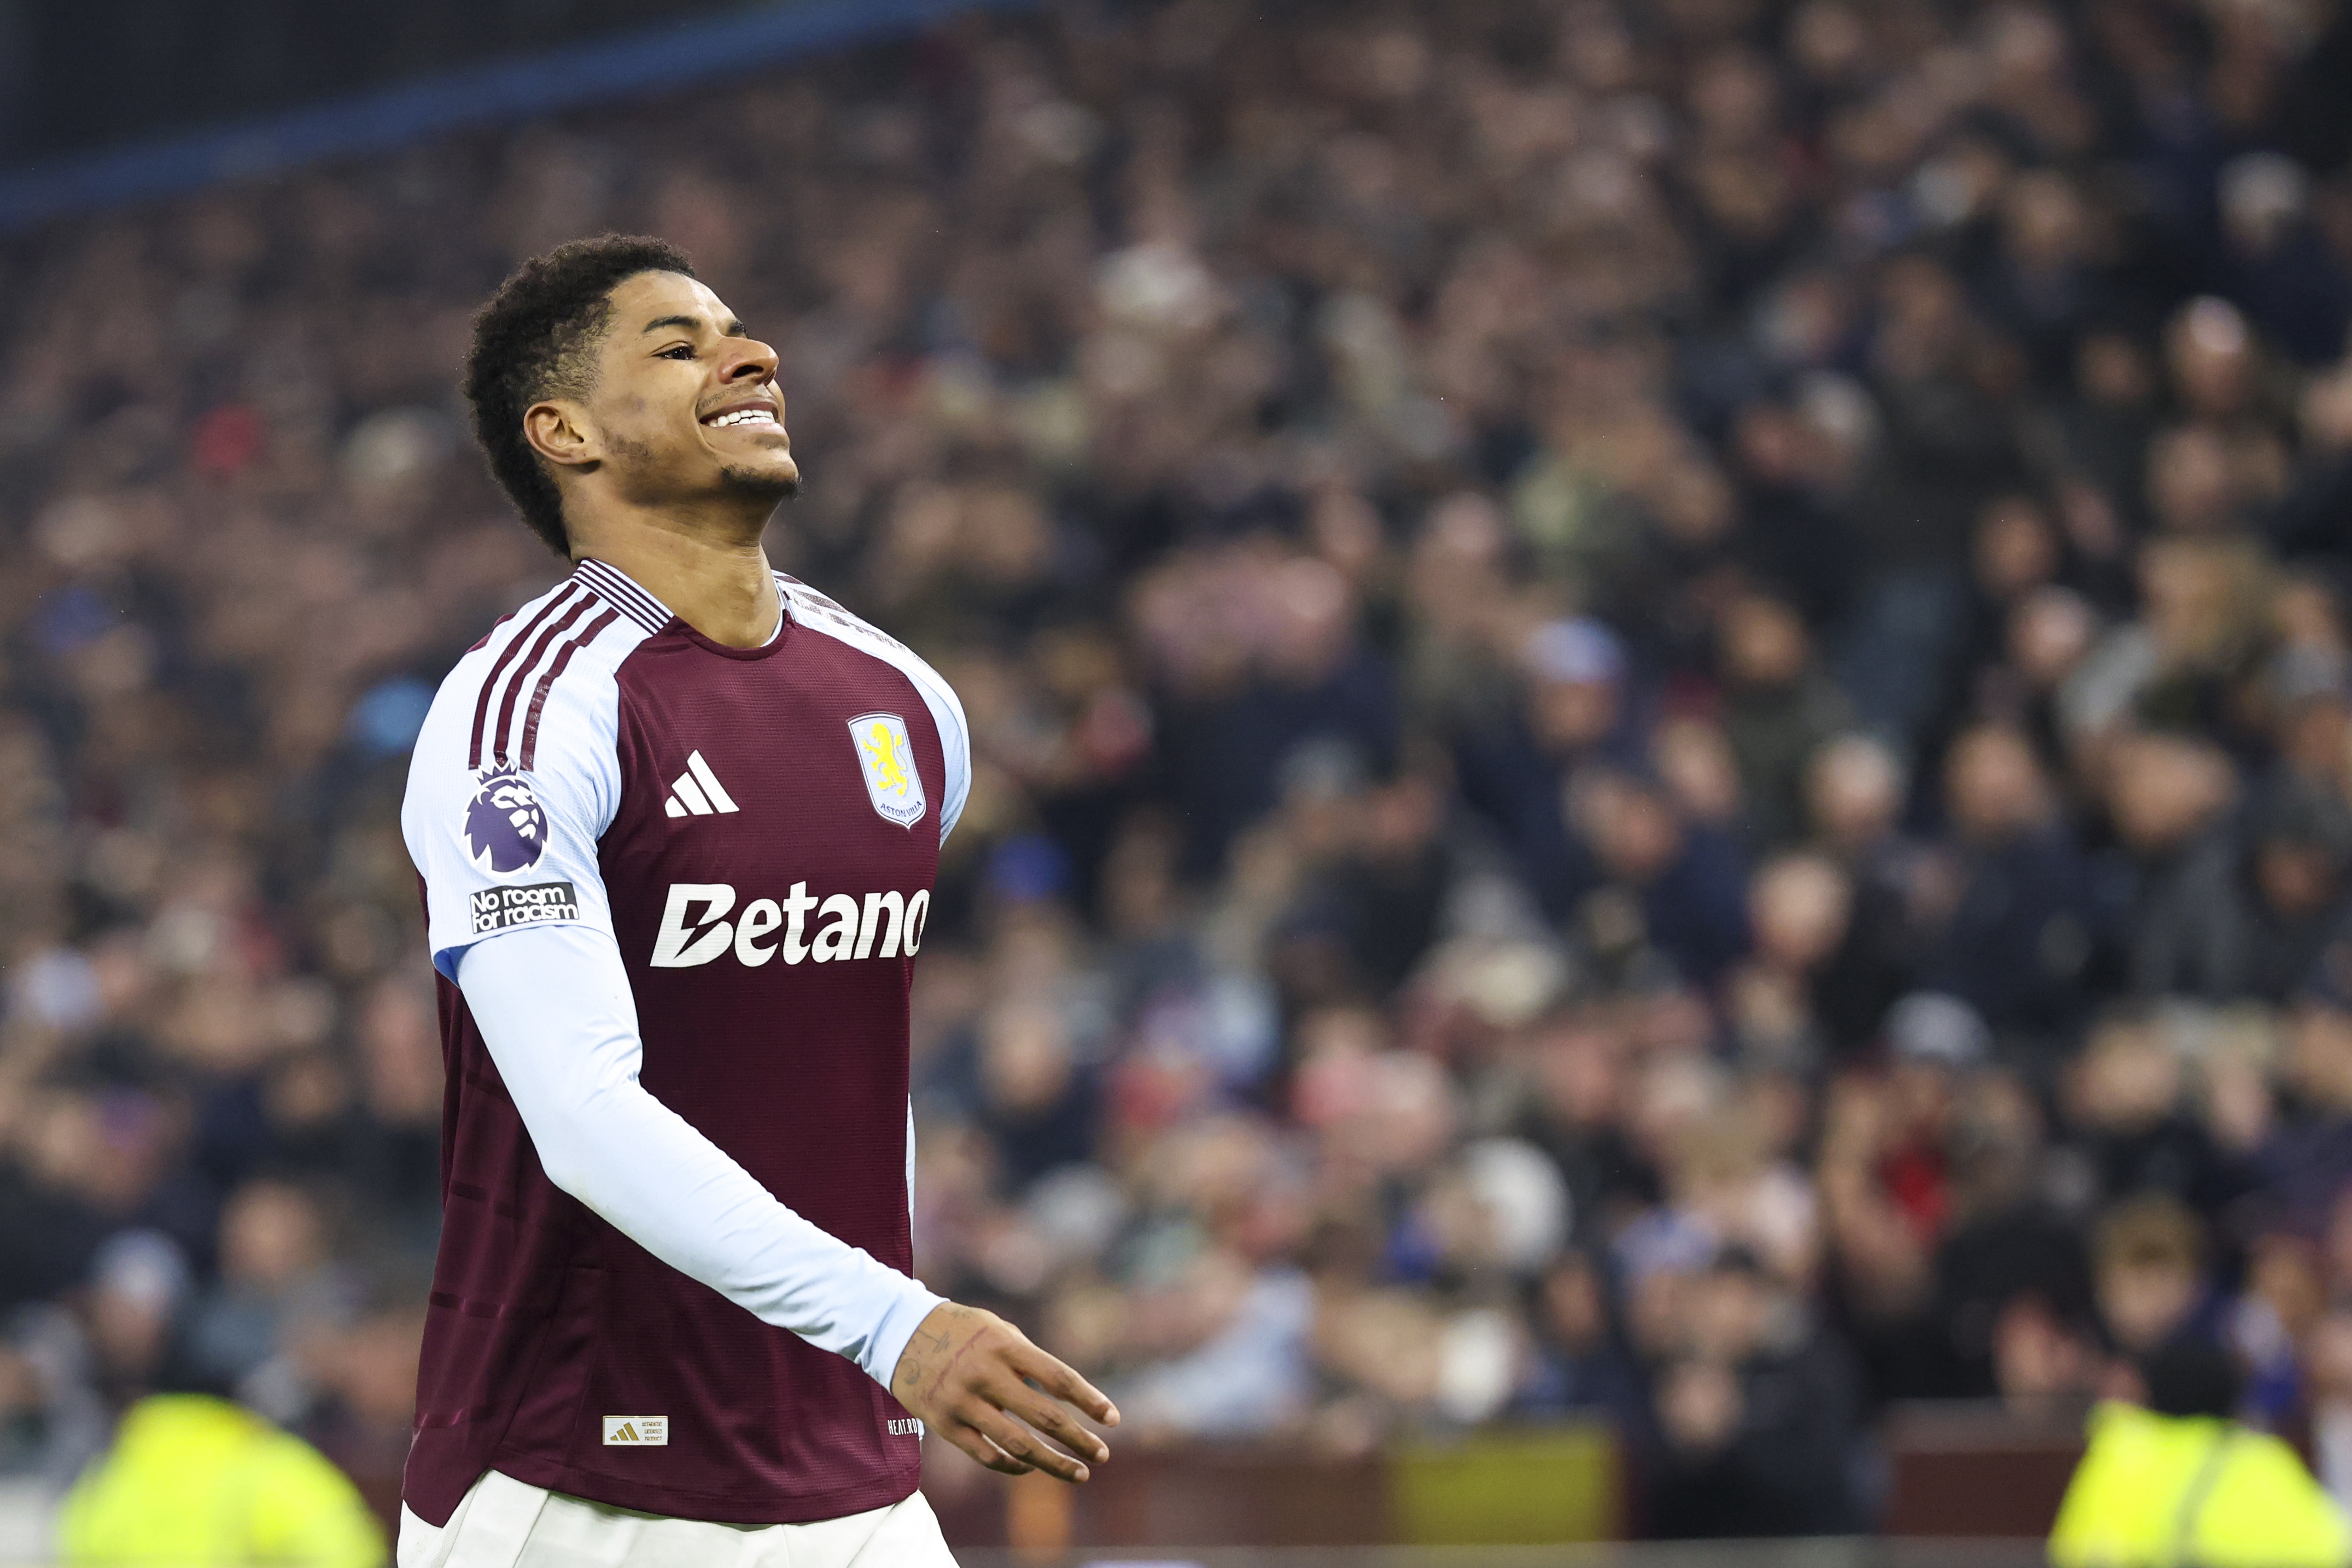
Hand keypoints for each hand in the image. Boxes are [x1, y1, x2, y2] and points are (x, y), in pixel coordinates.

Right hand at [891, 1301, 1117, 1482]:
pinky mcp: (944, 1424)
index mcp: (1005, 1345)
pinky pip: (986, 1455)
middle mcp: (986, 1374)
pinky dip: (1013, 1466)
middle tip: (1103, 1454)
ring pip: (1018, 1445)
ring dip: (1053, 1463)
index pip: (1058, 1377)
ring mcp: (963, 1402)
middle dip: (1079, 1439)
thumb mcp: (998, 1330)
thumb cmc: (962, 1330)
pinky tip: (1031, 1468)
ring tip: (1079, 1473)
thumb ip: (1029, 1360)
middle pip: (1044, 1416)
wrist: (899, 1332)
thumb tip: (1066, 1397)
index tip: (1113, 1419)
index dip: (1089, 1400)